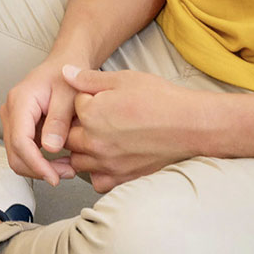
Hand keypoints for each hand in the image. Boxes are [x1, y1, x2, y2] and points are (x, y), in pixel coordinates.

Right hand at [0, 58, 85, 185]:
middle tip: (64, 174)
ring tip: (66, 168)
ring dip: (40, 166)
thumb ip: (60, 120)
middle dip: (38, 169)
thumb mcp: (69, 94)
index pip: (20, 141)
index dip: (35, 164)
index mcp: (21, 100)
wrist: (66, 62)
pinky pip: (25, 149)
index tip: (53, 176)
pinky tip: (61, 160)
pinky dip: (40, 159)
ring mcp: (13, 119)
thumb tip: (50, 148)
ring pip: (19, 155)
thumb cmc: (68, 73)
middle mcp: (11, 111)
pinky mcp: (20, 126)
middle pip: (15, 153)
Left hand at [62, 67, 206, 192]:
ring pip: (78, 161)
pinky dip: (98, 171)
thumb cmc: (159, 98)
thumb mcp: (125, 79)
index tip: (100, 98)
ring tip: (104, 137)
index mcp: (91, 114)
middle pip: (70, 136)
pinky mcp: (119, 179)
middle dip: (80, 126)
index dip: (86, 99)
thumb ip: (90, 79)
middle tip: (101, 117)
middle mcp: (93, 143)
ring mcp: (105, 164)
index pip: (73, 106)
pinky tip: (111, 157)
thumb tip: (65, 74)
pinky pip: (96, 180)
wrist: (187, 124)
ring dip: (85, 150)